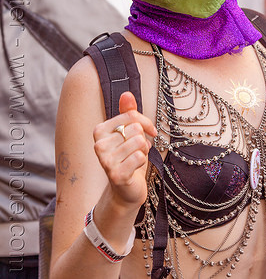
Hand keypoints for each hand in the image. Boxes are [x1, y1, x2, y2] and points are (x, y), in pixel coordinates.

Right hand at [93, 91, 156, 208]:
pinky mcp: (116, 174)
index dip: (145, 123)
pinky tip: (135, 167)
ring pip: (139, 142)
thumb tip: (126, 93)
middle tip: (137, 150)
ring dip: (143, 151)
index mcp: (100, 130)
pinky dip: (143, 161)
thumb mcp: (129, 133)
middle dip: (143, 139)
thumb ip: (128, 113)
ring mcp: (105, 160)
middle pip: (136, 128)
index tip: (149, 131)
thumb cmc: (128, 157)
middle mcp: (98, 144)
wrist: (126, 189)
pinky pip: (139, 156)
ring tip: (136, 158)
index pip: (131, 115)